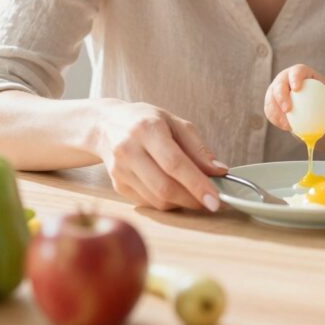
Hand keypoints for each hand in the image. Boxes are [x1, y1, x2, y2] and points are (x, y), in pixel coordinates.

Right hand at [94, 100, 227, 211]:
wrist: (105, 125)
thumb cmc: (146, 121)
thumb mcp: (175, 123)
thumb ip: (198, 147)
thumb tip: (219, 171)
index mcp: (147, 129)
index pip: (175, 163)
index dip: (197, 184)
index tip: (215, 199)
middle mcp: (129, 150)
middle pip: (164, 186)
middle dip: (192, 199)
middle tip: (212, 202)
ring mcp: (120, 170)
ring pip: (156, 199)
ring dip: (181, 203)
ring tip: (195, 194)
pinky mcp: (117, 185)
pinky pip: (148, 202)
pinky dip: (166, 202)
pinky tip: (174, 191)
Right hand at [264, 65, 324, 131]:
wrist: (308, 98)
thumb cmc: (320, 93)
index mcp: (298, 72)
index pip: (295, 72)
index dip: (294, 78)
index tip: (297, 89)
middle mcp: (283, 78)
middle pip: (279, 85)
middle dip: (281, 96)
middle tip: (287, 110)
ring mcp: (274, 89)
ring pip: (271, 99)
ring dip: (276, 112)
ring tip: (286, 125)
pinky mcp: (270, 101)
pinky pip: (269, 110)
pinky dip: (275, 119)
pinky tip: (285, 127)